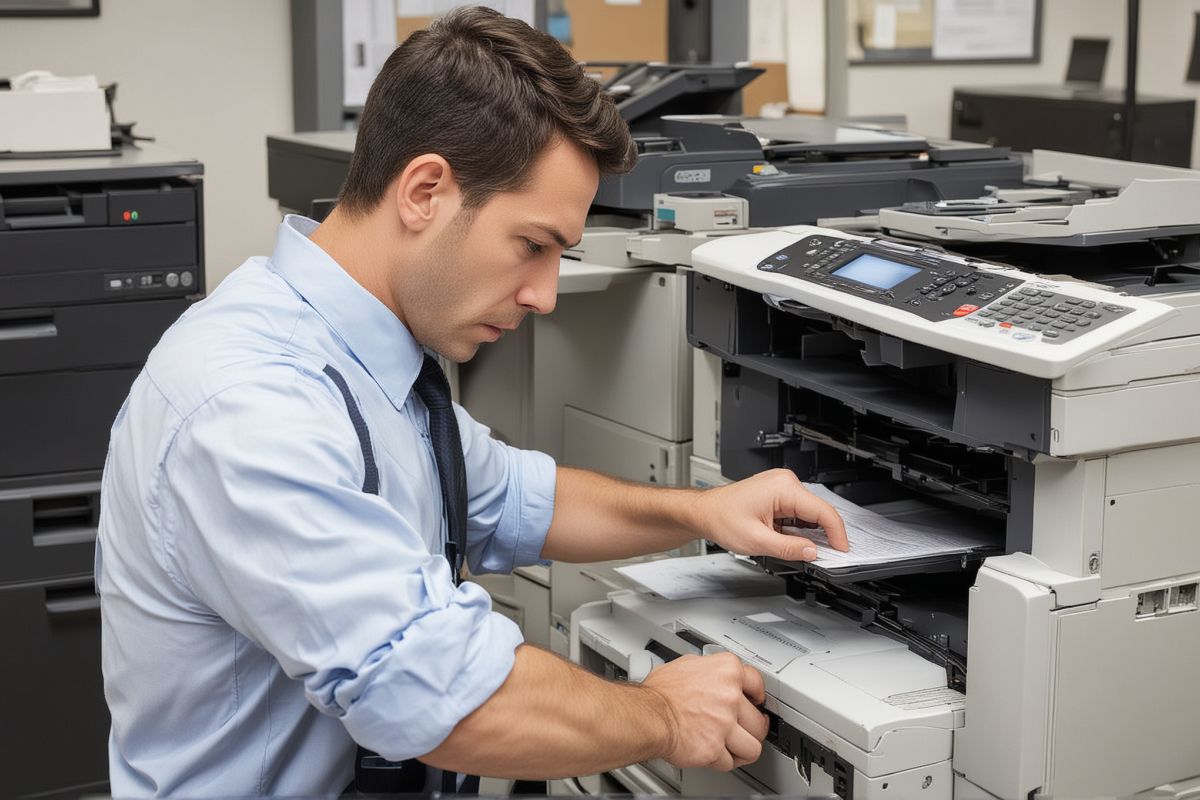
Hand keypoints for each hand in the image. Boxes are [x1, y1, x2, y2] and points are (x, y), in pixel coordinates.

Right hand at [642, 652, 767, 770]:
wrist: (647, 715)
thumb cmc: (660, 692)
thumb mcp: (686, 665)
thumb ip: (706, 669)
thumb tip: (710, 672)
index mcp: (726, 671)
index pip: (758, 683)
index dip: (758, 696)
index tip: (757, 701)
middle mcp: (730, 696)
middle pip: (759, 721)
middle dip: (753, 729)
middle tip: (747, 730)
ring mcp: (725, 724)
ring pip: (752, 747)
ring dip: (743, 750)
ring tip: (737, 748)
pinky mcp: (715, 749)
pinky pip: (729, 762)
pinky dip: (722, 761)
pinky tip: (717, 755)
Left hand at [692, 469, 848, 560]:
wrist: (704, 512)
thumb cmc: (721, 518)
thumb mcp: (757, 541)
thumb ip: (789, 549)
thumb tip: (812, 552)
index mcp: (784, 488)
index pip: (824, 512)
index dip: (837, 534)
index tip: (842, 550)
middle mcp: (785, 481)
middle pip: (818, 512)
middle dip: (821, 536)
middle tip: (819, 557)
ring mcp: (782, 486)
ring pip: (809, 514)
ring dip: (806, 533)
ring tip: (791, 547)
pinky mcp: (779, 493)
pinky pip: (798, 512)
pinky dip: (797, 528)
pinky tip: (786, 539)